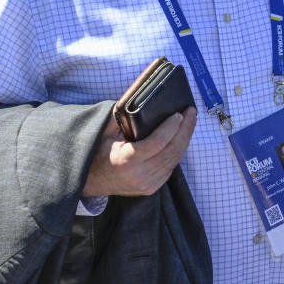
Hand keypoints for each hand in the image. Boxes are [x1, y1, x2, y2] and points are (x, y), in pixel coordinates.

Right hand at [82, 106, 196, 197]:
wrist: (91, 181)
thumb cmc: (98, 151)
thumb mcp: (105, 132)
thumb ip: (123, 116)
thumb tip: (141, 97)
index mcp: (126, 161)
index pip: (157, 143)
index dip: (171, 127)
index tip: (180, 113)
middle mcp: (139, 175)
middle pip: (171, 150)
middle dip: (185, 129)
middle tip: (191, 112)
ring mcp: (147, 184)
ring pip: (174, 159)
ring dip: (185, 138)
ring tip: (190, 121)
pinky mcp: (152, 187)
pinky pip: (171, 165)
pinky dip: (178, 149)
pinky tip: (182, 136)